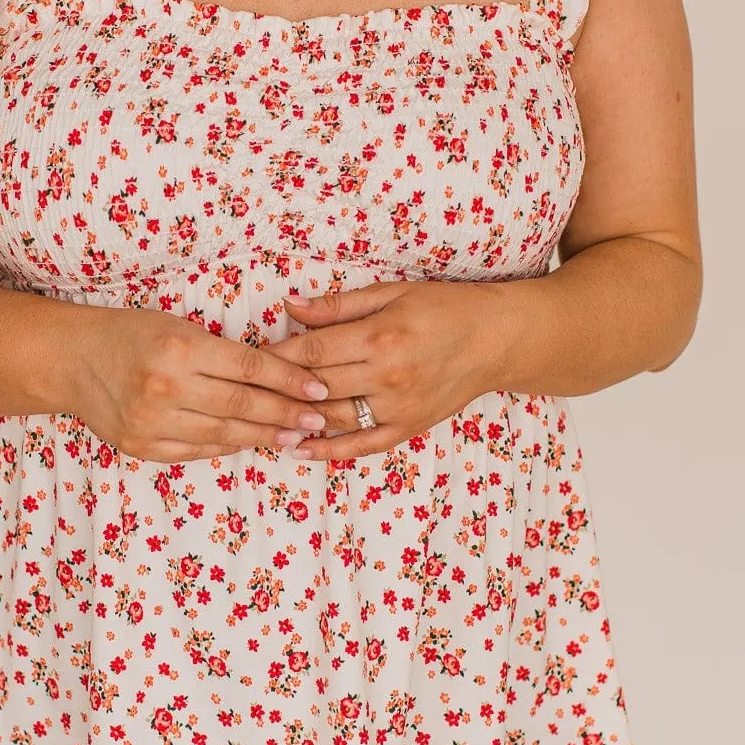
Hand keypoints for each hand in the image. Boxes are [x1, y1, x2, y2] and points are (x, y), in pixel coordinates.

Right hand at [67, 305, 332, 461]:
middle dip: (286, 413)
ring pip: (223, 434)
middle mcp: (165, 386)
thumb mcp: (178, 327)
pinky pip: (196, 451)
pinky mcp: (140, 446)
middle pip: (242, 405)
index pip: (250, 367)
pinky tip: (249, 442)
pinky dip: (226, 446)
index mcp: (180, 348)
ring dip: (263, 435)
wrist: (73, 359)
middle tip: (318, 418)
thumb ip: (222, 353)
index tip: (317, 388)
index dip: (289, 380)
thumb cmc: (132, 334)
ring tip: (293, 436)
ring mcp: (151, 421)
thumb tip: (279, 376)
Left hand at [272, 279, 510, 460]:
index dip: (277, 354)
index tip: (252, 355)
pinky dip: (328, 451)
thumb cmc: (443, 308)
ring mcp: (398, 407)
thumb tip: (288, 305)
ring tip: (262, 415)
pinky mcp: (408, 427)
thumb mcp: (391, 293)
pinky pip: (362, 445)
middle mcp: (387, 377)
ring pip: (333, 417)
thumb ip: (338, 305)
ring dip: (296, 418)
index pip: (313, 350)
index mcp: (380, 337)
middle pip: (317, 385)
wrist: (495, 339)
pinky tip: (298, 449)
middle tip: (248, 385)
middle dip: (279, 385)